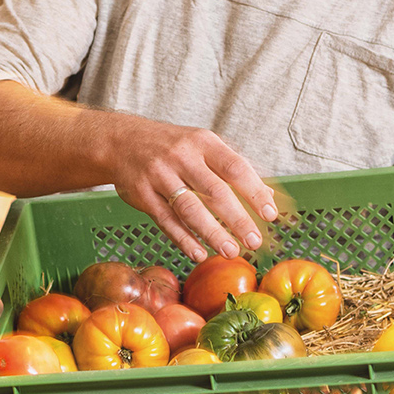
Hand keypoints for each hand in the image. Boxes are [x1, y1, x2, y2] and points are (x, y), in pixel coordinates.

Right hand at [102, 114, 279, 261]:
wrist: (122, 141)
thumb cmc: (172, 146)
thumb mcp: (203, 146)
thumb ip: (234, 168)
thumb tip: (269, 195)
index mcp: (203, 142)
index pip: (235, 168)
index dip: (255, 192)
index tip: (270, 214)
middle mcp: (182, 156)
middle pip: (215, 191)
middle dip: (238, 220)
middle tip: (254, 242)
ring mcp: (159, 175)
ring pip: (190, 208)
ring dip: (212, 233)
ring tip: (231, 251)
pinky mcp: (142, 193)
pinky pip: (166, 220)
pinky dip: (184, 239)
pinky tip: (199, 253)